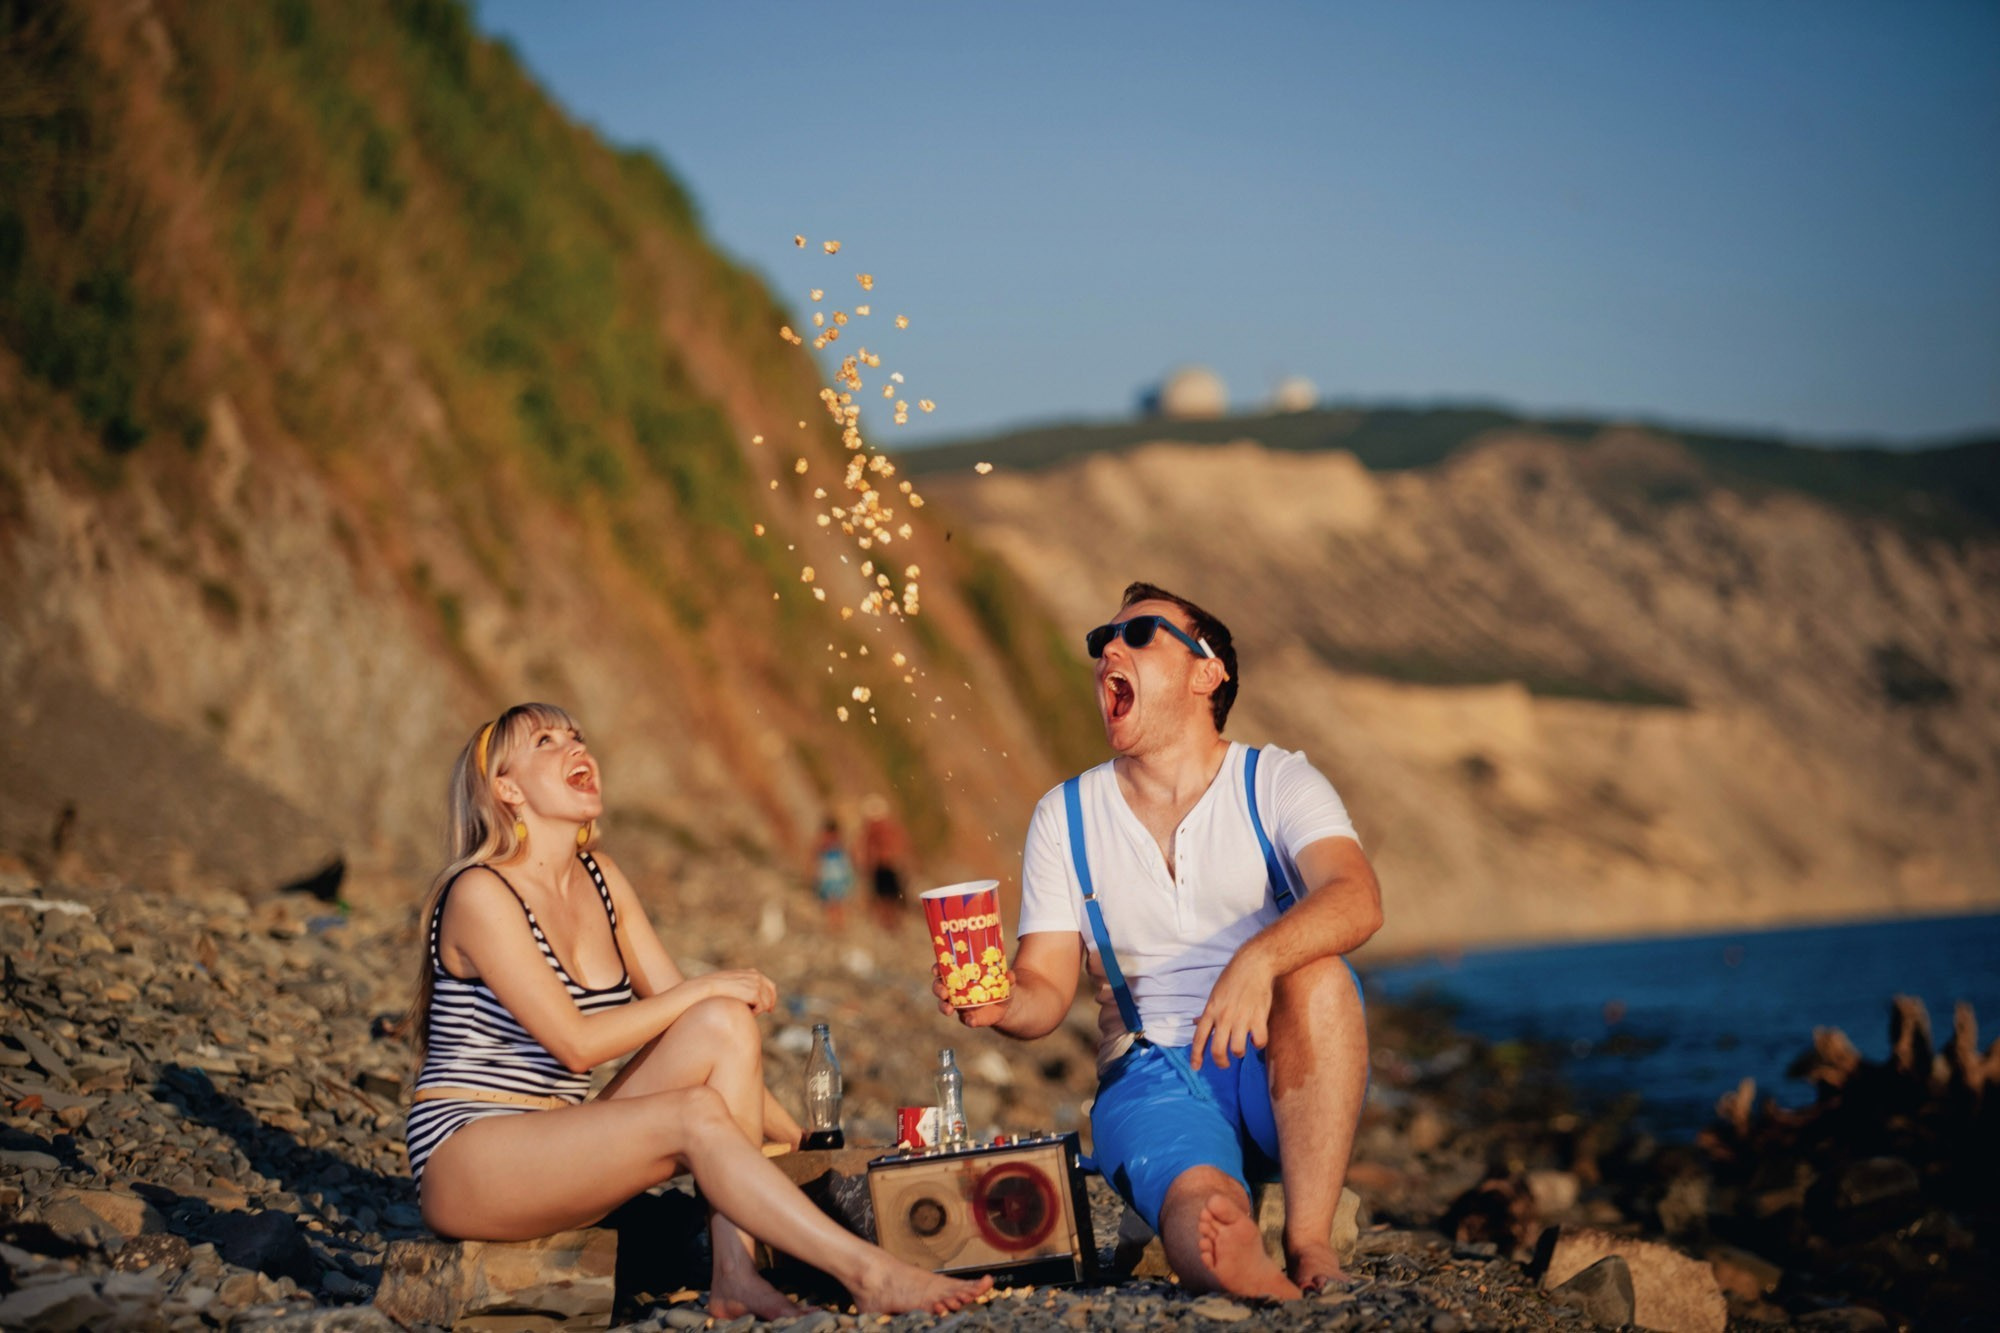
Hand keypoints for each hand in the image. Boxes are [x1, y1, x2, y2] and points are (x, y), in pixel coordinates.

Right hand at [698, 968, 777, 1014]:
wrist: (708, 987)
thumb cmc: (715, 989)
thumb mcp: (731, 984)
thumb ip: (741, 987)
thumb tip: (746, 998)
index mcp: (752, 973)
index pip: (769, 984)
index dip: (772, 995)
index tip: (770, 1006)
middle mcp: (757, 977)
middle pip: (771, 993)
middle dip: (770, 1003)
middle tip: (769, 1011)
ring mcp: (756, 984)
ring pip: (766, 1003)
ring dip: (758, 1009)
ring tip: (747, 1011)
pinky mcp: (755, 994)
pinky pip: (760, 1008)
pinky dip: (754, 1012)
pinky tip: (745, 1011)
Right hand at [933, 963, 1014, 1027]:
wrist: (1006, 1004)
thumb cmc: (999, 984)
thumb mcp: (1003, 977)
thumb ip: (1007, 976)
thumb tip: (1010, 975)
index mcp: (959, 974)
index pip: (942, 969)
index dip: (937, 968)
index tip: (936, 970)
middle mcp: (955, 989)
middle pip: (939, 987)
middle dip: (938, 989)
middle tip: (943, 992)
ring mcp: (959, 1004)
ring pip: (945, 1005)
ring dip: (944, 1007)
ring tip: (948, 1009)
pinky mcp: (969, 1016)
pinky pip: (965, 1019)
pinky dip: (968, 1020)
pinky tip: (971, 1020)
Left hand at [1190, 949, 1275, 1070]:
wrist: (1253, 965)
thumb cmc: (1232, 978)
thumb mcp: (1214, 994)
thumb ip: (1207, 1012)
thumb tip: (1195, 1022)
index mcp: (1211, 1011)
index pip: (1199, 1038)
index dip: (1196, 1055)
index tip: (1196, 1067)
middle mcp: (1224, 1017)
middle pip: (1218, 1050)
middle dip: (1221, 1062)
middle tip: (1225, 1063)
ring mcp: (1242, 1018)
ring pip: (1238, 1049)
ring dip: (1239, 1052)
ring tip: (1241, 1047)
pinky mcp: (1259, 1018)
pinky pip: (1259, 1041)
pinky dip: (1258, 1044)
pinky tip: (1256, 1038)